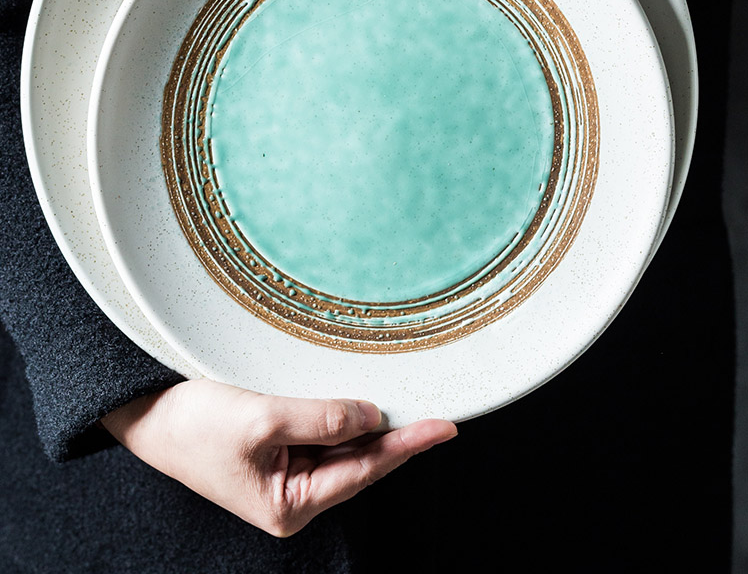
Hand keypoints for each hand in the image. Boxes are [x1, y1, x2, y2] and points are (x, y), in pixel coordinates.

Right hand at [101, 378, 456, 536]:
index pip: (363, 470)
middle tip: (437, 410)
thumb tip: (371, 417)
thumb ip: (321, 419)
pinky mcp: (275, 448)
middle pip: (358, 461)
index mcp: (289, 505)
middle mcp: (292, 495)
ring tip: (404, 398)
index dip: (406, 446)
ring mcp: (284, 472)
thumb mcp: (261, 421)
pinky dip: (341, 414)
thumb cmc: (193, 425)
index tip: (444, 427)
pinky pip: (321, 431)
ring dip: (368, 423)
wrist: (147, 414)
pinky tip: (358, 399)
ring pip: (342, 445)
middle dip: (394, 435)